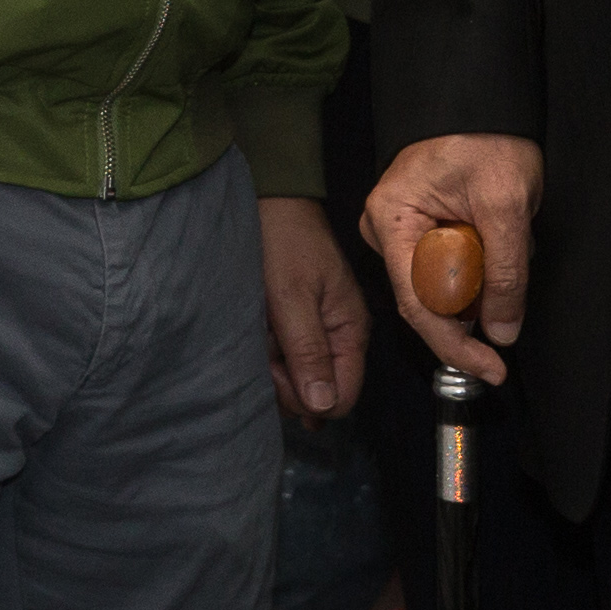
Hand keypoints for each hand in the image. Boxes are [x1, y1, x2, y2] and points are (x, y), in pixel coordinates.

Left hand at [260, 196, 368, 421]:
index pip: (343, 397)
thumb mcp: (291, 298)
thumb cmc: (283, 243)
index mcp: (351, 331)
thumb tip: (323, 406)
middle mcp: (341, 336)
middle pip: (321, 392)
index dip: (309, 399)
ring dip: (277, 367)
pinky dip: (273, 352)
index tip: (277, 371)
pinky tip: (260, 332)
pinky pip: (290, 356)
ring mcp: (321, 331)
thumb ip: (308, 351)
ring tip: (260, 334)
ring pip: (301, 377)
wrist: (272, 202)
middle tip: (263, 350)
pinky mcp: (302, 323)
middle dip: (289, 384)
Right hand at [356, 133, 540, 387]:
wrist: (484, 101)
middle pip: (428, 300)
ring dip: (480, 281)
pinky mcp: (419, 230)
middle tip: (511, 293)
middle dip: (473, 306)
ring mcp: (401, 231)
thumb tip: (502, 331)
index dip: (455, 344)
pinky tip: (496, 241)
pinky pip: (448, 268)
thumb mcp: (506, 206)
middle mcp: (386, 230)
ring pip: (442, 287)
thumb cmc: (488, 138)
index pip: (417, 304)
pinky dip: (478, 267)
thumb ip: (505, 273)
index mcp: (391, 220)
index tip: (492, 366)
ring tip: (507, 242)